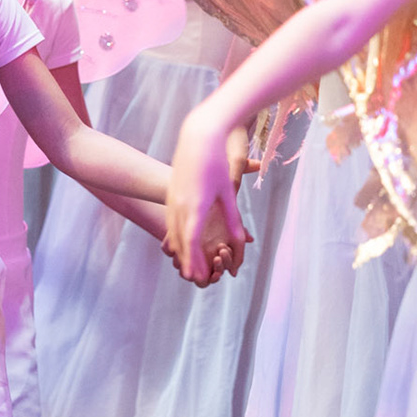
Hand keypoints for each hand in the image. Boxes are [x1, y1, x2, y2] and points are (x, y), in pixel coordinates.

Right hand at [166, 108, 248, 282]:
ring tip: (187, 267)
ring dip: (181, 251)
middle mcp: (179, 206)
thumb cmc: (216, 163)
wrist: (196, 137)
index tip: (196, 276)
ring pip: (173, 233)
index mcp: (195, 206)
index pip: (191, 240)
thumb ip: (234, 219)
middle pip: (180, 241)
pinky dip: (176, 237)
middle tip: (194, 279)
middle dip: (187, 261)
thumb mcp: (227, 192)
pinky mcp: (171, 196)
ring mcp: (172, 201)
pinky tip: (180, 246)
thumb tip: (245, 241)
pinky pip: (171, 223)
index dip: (193, 260)